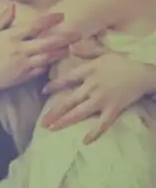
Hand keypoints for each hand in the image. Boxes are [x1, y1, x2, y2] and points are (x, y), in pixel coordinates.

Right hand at [0, 6, 73, 103]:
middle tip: (78, 34)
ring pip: (47, 57)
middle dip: (64, 38)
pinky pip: (41, 69)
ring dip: (61, 52)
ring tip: (71, 47)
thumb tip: (12, 7)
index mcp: (10, 37)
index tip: (61, 15)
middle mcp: (19, 50)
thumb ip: (1, 21)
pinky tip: (56, 60)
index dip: (49, 20)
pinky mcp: (24, 77)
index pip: (34, 26)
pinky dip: (49, 64)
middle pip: (47, 43)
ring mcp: (23, 65)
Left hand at [41, 39, 155, 141]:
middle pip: (68, 101)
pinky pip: (102, 123)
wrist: (145, 73)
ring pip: (79, 113)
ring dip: (64, 121)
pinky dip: (94, 133)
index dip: (53, 86)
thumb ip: (87, 50)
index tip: (42, 92)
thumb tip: (71, 46)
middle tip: (42, 122)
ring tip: (51, 129)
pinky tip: (85, 141)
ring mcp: (102, 99)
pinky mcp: (113, 109)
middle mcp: (91, 86)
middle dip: (53, 112)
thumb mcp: (104, 52)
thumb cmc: (124, 62)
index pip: (66, 79)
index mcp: (88, 71)